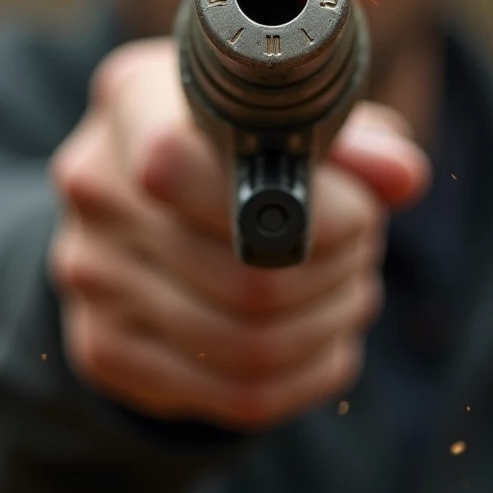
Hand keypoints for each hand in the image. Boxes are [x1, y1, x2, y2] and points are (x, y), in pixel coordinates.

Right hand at [48, 38, 430, 431]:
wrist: (140, 207)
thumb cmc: (231, 145)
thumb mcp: (288, 117)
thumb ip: (353, 140)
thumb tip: (402, 175)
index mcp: (134, 99)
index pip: (177, 160)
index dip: (300, 204)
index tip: (355, 208)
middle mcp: (95, 184)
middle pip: (246, 270)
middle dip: (341, 266)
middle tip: (366, 246)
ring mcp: (91, 272)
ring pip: (248, 340)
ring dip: (331, 319)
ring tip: (353, 288)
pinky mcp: (105, 348)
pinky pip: (236, 393)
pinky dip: (307, 371)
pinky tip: (325, 338)